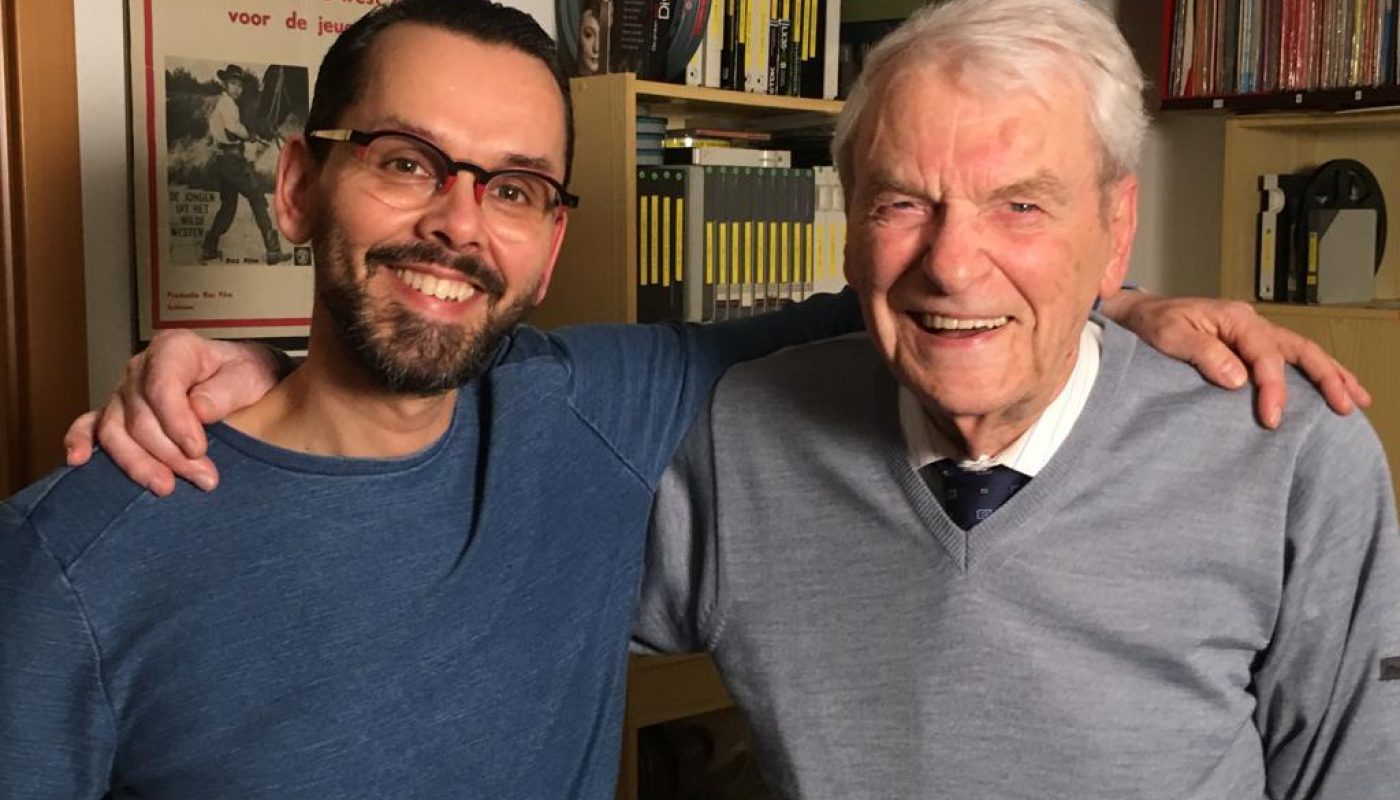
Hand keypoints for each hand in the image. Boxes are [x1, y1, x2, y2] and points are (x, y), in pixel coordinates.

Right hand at [63, 332, 285, 495]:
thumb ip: (224, 392)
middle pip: (140, 417)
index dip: (176, 422)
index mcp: (173, 349)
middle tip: (205, 478)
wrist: (239, 376)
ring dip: (138, 463)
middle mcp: (141, 368)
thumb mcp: (248, 376)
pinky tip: (79, 461)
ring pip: (115, 430)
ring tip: (166, 487)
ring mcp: (124, 391)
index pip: (161, 388)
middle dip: (171, 454)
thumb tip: (197, 410)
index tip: (198, 449)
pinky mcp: (116, 412)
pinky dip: (81, 442)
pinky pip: (90, 425)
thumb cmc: (243, 374)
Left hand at [1101, 291, 1370, 428]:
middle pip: (1300, 349)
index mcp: (1234, 318)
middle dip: (1326, 378)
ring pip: (1302, 353)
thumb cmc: (1149, 325)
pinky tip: (1328, 389)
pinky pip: (1288, 359)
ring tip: (1356, 400)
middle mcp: (1250, 323)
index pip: (1266, 355)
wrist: (1135, 316)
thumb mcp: (1168, 335)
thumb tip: (1238, 378)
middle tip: (1345, 407)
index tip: (1272, 419)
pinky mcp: (1248, 347)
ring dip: (1331, 375)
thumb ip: (1202, 352)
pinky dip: (1312, 374)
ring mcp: (1252, 334)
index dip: (1274, 387)